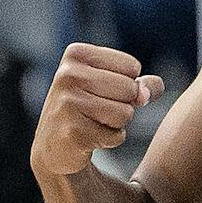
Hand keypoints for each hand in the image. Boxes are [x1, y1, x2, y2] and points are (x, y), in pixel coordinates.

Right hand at [31, 43, 164, 176]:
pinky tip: (89, 137)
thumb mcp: (114, 86)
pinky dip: (110, 140)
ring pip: (126, 113)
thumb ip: (142, 84)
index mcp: (76, 54)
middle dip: (124, 105)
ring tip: (94, 123)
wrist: (55, 148)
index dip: (127, 83)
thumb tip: (145, 94)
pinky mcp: (73, 131)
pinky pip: (116, 136)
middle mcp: (68, 74)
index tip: (102, 91)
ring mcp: (68, 103)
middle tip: (97, 111)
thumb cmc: (89, 110)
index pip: (132, 66)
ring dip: (117, 123)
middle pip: (130, 89)